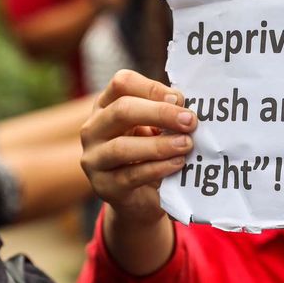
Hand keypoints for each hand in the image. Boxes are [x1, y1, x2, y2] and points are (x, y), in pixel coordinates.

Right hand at [80, 70, 195, 226]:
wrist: (139, 199)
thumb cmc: (149, 154)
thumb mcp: (154, 128)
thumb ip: (165, 114)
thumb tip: (184, 107)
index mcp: (105, 106)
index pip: (122, 83)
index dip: (152, 88)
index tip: (179, 99)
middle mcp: (93, 129)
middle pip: (121, 111)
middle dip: (160, 113)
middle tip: (190, 121)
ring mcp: (94, 159)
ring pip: (122, 147)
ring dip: (159, 145)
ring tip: (186, 145)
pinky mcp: (104, 187)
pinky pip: (131, 176)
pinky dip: (158, 169)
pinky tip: (177, 164)